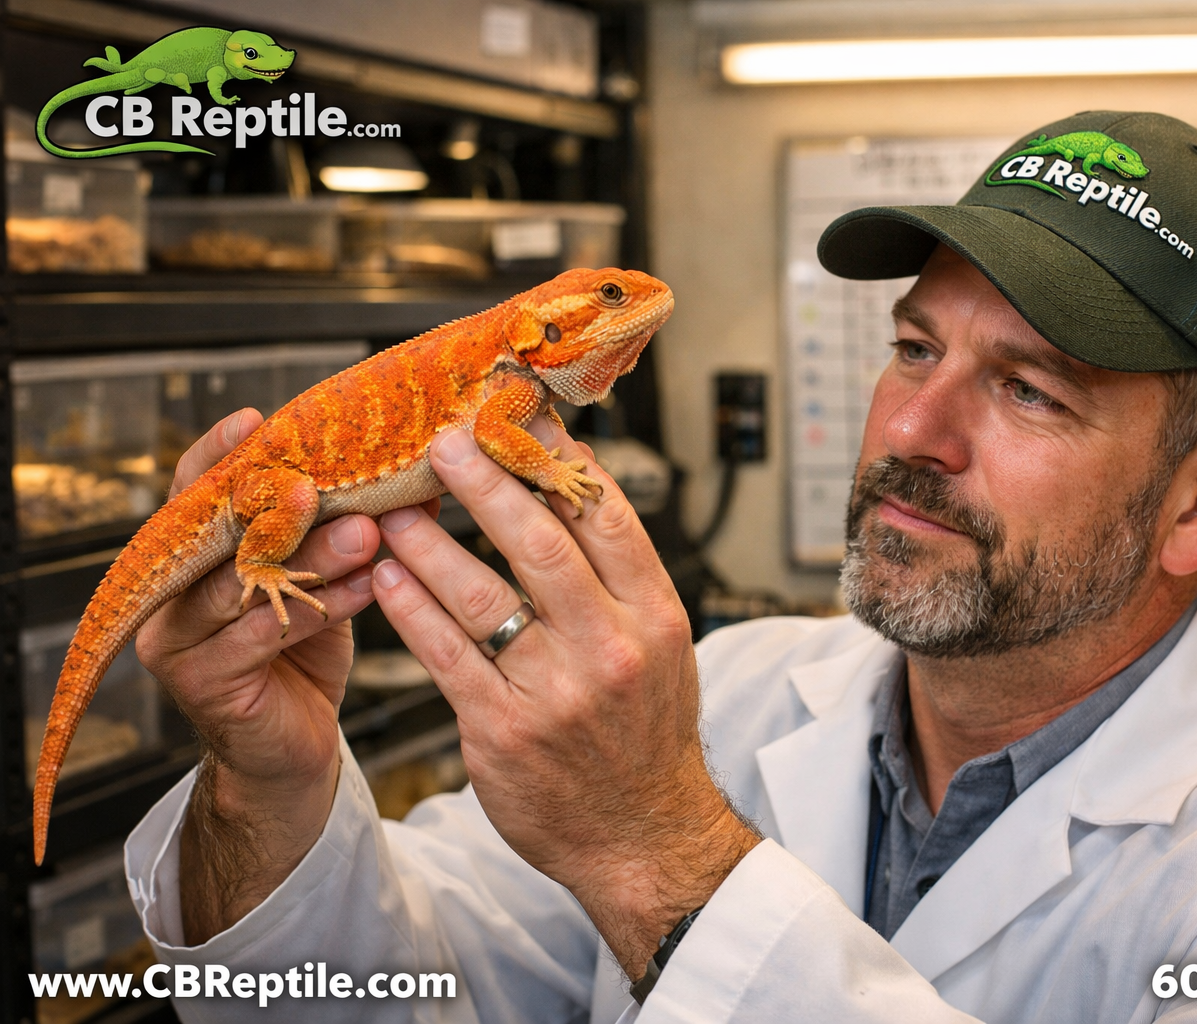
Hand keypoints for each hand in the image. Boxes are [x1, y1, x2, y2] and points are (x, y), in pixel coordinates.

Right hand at [136, 409, 386, 942]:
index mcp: (196, 552)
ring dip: (313, 554)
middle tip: (323, 483)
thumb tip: (421, 476)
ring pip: (249, 581)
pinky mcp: (202, 682)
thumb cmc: (310, 651)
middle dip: (278, 504)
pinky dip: (321, 609)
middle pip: (224, 530)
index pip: (199, 488)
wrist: (292, 753)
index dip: (221, 452)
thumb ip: (347, 529)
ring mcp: (177, 637)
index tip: (254, 418)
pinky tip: (367, 589)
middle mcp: (173, 588)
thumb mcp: (326, 579)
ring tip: (368, 533)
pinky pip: (265, 634)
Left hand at [372, 419, 760, 978]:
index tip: (522, 420)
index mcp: (654, 614)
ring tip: (392, 507)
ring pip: (481, 594)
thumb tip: (573, 492)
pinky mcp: (502, 730)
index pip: (606, 518)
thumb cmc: (646, 736)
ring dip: (428, 542)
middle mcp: (609, 646)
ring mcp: (555, 690)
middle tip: (442, 440)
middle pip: (540, 542)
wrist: (643, 838)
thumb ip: (620, 576)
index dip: (560, 462)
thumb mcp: (661, 647)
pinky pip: (446, 655)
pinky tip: (386, 579)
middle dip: (484, 483)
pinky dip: (411, 610)